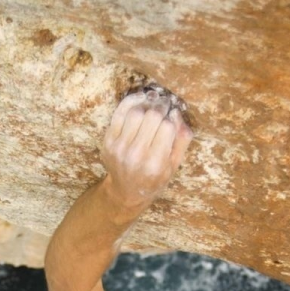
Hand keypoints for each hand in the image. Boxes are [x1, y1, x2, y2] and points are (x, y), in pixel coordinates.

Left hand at [99, 90, 191, 207]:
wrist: (126, 191)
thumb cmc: (155, 178)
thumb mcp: (175, 165)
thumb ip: (181, 140)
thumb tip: (176, 113)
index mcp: (155, 164)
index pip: (167, 127)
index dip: (172, 116)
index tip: (173, 113)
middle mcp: (136, 155)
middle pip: (152, 116)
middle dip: (161, 106)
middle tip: (165, 103)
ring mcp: (119, 148)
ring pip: (136, 112)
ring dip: (147, 103)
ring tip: (154, 102)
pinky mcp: (108, 141)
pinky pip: (120, 113)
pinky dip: (131, 101)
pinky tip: (140, 99)